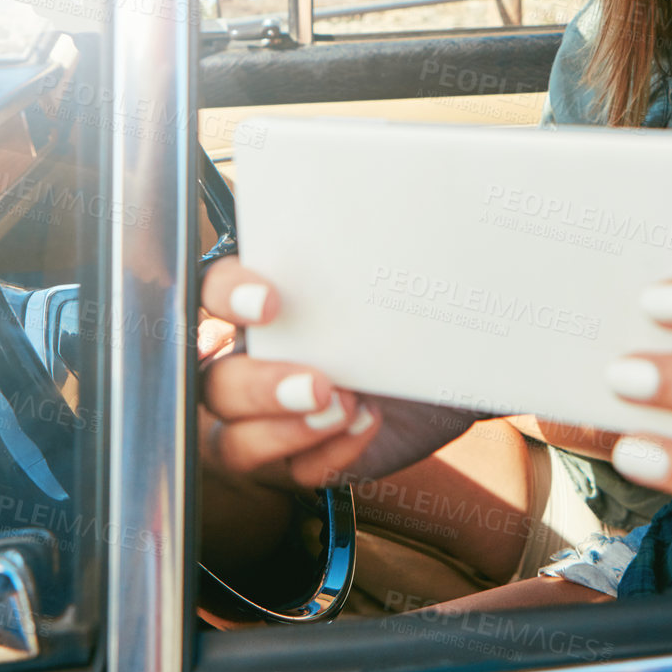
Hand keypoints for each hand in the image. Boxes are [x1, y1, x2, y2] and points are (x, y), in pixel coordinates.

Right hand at [200, 259, 478, 488]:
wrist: (460, 357)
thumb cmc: (415, 304)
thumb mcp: (396, 269)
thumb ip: (370, 246)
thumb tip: (386, 199)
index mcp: (261, 303)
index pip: (211, 292)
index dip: (227, 297)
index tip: (270, 302)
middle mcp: (255, 360)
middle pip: (212, 384)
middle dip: (259, 386)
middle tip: (317, 383)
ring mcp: (275, 416)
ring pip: (233, 441)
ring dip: (282, 432)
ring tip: (344, 407)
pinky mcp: (309, 457)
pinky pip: (296, 472)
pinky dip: (329, 454)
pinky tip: (368, 424)